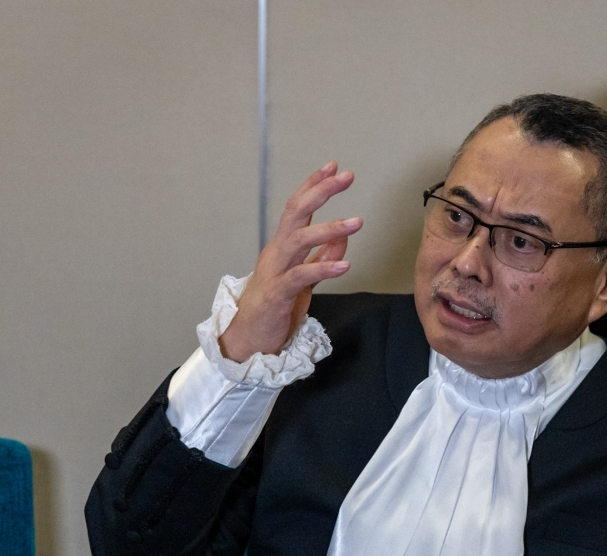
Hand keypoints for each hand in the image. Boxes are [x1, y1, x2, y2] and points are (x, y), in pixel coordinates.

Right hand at [219, 162, 361, 361]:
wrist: (249, 339)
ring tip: (357, 222)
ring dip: (330, 228)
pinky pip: (301, 277)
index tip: (334, 167)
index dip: (315, 185)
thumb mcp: (304, 279)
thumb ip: (321, 256)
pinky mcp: (278, 294)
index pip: (298, 207)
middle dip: (321, 191)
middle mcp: (277, 252)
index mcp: (283, 246)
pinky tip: (345, 265)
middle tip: (346, 176)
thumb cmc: (275, 308)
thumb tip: (343, 237)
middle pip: (296, 212)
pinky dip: (324, 269)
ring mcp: (275, 271)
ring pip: (299, 240)